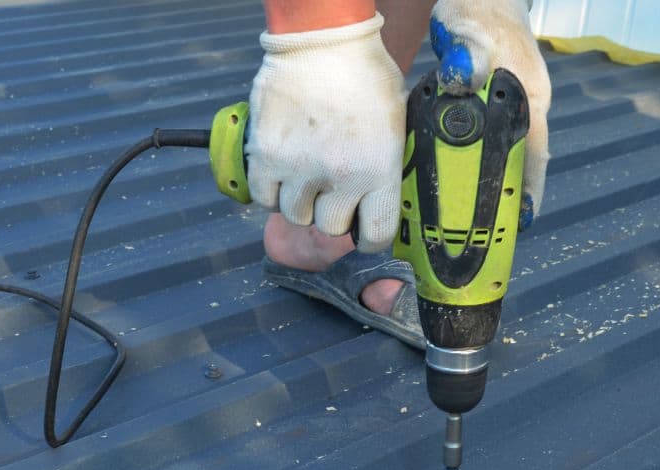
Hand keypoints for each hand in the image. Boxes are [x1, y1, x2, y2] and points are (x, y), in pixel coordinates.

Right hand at [247, 13, 405, 250]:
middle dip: (331, 213)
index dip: (368, 238)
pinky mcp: (266, 155)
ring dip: (300, 203)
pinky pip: (263, 197)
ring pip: (294, 215)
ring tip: (304, 179)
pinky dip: (270, 191)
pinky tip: (281, 174)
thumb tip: (379, 198)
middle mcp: (339, 176)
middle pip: (330, 227)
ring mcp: (299, 168)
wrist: (322, 40)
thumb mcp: (396, 123)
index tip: (363, 230)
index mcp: (379, 169)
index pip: (375, 234)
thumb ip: (387, 165)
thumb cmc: (364, 75)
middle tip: (331, 192)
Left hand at [431, 0, 549, 229]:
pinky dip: (485, 161)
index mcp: (530, 96)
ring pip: (510, 152)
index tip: (522, 219)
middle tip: (492, 230)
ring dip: (496, 180)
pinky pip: (497, 139)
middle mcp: (529, 104)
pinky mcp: (500, 101)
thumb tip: (466, 78)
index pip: (535, 152)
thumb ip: (466, 55)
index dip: (529, 188)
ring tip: (476, 214)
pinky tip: (463, 177)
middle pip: (524, 160)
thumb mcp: (468, 31)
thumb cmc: (477, 11)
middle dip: (510, 194)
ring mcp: (517, 103)